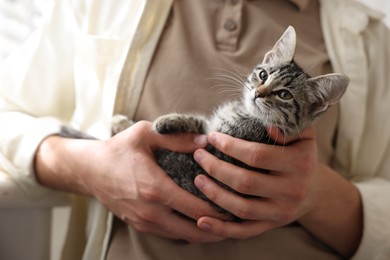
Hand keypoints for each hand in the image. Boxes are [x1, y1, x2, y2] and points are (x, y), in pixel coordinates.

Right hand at [35, 121, 223, 242]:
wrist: (89, 170)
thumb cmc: (118, 150)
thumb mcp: (145, 134)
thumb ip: (177, 137)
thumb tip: (206, 140)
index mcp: (155, 189)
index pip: (198, 208)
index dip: (221, 209)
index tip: (238, 204)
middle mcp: (151, 212)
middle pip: (195, 230)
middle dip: (220, 227)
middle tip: (239, 218)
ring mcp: (145, 222)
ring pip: (184, 236)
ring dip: (205, 231)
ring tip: (225, 221)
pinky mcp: (140, 225)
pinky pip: (170, 234)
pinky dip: (188, 230)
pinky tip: (200, 221)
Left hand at [193, 126, 318, 238]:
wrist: (313, 190)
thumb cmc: (299, 155)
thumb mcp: (303, 135)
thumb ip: (288, 125)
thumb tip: (268, 125)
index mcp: (299, 164)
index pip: (257, 155)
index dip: (230, 146)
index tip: (212, 137)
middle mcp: (292, 191)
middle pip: (245, 183)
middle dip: (216, 168)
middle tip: (198, 155)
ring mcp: (281, 212)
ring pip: (242, 208)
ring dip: (214, 195)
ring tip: (197, 179)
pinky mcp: (271, 226)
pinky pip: (244, 231)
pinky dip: (221, 228)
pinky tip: (201, 220)